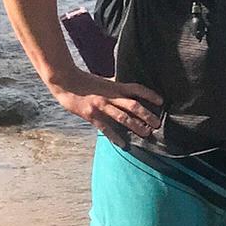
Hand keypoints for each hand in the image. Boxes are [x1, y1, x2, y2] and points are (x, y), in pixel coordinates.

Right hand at [45, 68, 163, 143]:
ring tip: (146, 134)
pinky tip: (123, 144)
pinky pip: (106, 128)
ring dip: (136, 126)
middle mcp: (110, 96)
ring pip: (122, 117)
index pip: (137, 89)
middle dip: (147, 115)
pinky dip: (115, 137)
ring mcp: (101, 106)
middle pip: (133, 105)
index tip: (161, 101)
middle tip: (158, 124)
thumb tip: (129, 89)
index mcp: (114, 86)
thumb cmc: (85, 81)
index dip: (150, 94)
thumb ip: (116, 85)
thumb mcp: (103, 81)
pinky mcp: (91, 115)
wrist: (65, 81)